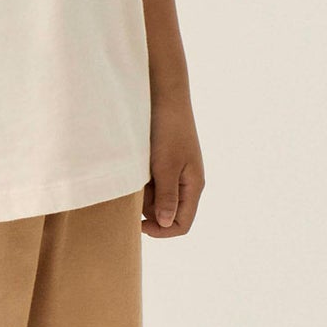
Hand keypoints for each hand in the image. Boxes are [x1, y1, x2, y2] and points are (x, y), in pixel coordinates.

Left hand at [142, 88, 203, 237]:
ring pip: (157, 199)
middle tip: (133, 194)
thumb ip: (167, 196)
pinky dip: (141, 182)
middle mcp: (186, 182)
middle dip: (149, 210)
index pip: (182, 224)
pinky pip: (153, 183)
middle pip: (168, 213)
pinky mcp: (164, 162)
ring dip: (143, 195)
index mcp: (194, 186)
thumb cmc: (168, 130)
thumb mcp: (166, 165)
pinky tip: (133, 169)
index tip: (138, 225)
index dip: (162, 230)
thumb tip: (167, 224)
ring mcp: (175, 172)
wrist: (164, 96)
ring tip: (133, 177)